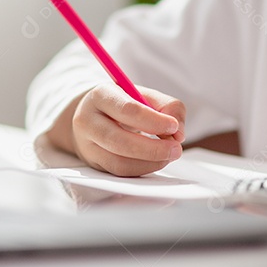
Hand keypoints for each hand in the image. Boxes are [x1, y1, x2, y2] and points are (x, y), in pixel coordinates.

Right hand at [55, 83, 185, 176]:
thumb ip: (167, 106)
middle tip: (176, 148)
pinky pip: (119, 172)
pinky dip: (142, 169)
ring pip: (118, 162)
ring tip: (169, 155)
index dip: (153, 121)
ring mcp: (87, 145)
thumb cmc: (121, 103)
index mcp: (100, 95)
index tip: (173, 127)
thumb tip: (178, 133)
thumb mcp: (142, 94)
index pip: (127, 110)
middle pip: (119, 140)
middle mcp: (88, 120)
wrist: (90, 115)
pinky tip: (156, 161)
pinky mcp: (94, 163)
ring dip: (150, 163)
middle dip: (153, 148)